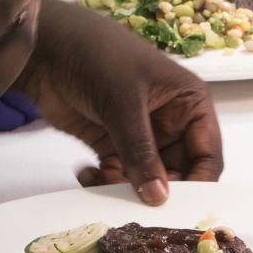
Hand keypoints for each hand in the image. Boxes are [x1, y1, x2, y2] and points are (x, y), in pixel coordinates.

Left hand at [22, 1, 223, 204]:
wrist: (45, 45)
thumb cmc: (97, 57)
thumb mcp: (125, 103)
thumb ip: (142, 153)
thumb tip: (159, 197)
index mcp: (189, 104)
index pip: (207, 155)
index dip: (199, 183)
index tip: (180, 208)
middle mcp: (171, 123)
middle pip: (178, 173)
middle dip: (158, 191)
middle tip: (134, 201)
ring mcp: (141, 135)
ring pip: (147, 179)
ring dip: (126, 188)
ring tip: (102, 180)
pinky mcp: (111, 143)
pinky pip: (118, 176)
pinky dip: (105, 182)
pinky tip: (87, 173)